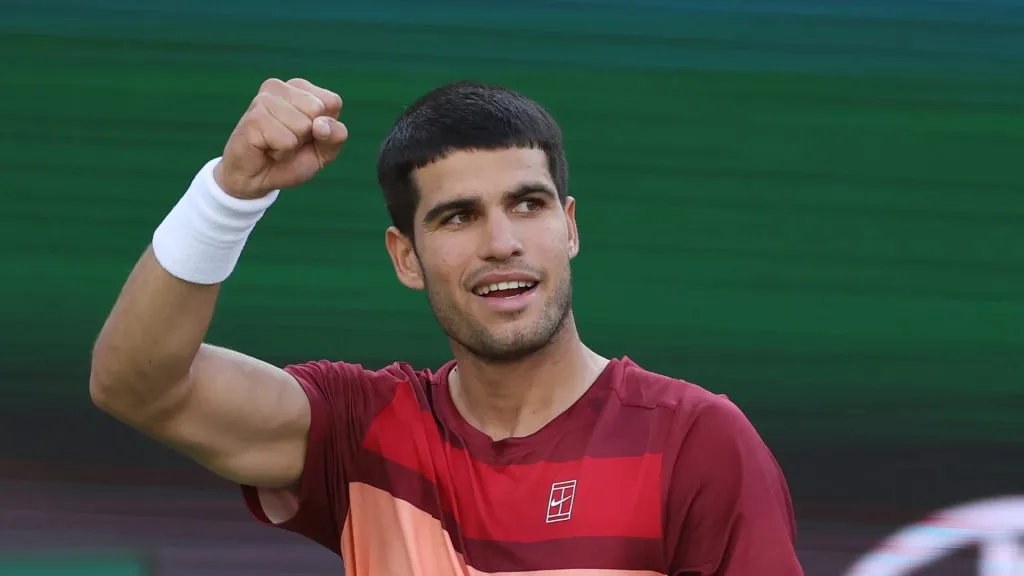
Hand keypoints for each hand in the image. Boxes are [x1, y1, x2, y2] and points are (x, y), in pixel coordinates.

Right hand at [214, 78, 347, 198]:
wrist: (256, 180)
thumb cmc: (291, 160)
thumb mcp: (324, 151)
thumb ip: (335, 135)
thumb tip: (321, 125)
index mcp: (300, 88)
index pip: (332, 102)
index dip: (326, 128)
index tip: (307, 135)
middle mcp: (279, 88)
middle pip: (318, 110)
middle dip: (308, 136)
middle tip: (288, 142)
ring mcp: (264, 100)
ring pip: (302, 126)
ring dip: (293, 146)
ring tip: (275, 145)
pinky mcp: (254, 118)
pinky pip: (287, 141)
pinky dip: (281, 153)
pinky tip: (266, 149)